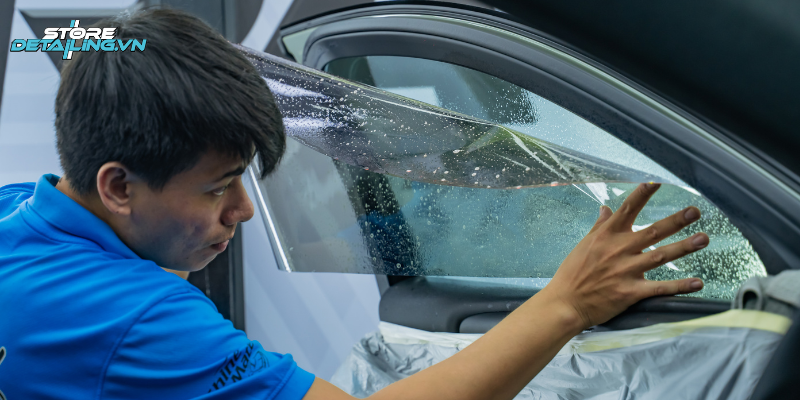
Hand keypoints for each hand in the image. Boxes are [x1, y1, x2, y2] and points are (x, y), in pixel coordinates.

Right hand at [542, 182, 707, 328]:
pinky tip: (697, 283)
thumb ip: (599, 225)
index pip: (627, 209)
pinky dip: (679, 286)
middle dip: (675, 221)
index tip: (657, 182)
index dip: (642, 195)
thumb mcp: (584, 244)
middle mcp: (618, 250)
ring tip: (703, 239)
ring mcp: (626, 271)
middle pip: (652, 231)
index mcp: (606, 236)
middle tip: (695, 211)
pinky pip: (659, 288)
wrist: (565, 303)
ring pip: (660, 256)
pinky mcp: (630, 292)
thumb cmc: (572, 273)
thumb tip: (606, 208)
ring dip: (683, 247)